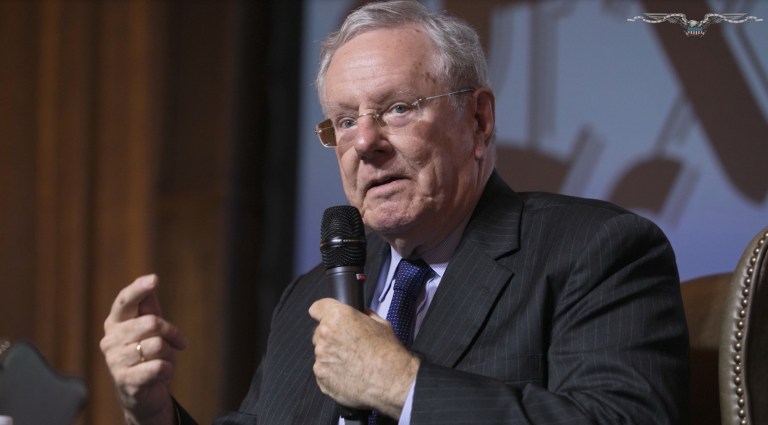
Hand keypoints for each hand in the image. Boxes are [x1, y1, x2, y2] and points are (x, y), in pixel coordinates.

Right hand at [100, 274, 187, 424]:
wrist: (144, 393)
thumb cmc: (149, 355)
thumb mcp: (151, 329)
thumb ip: (148, 307)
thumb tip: (150, 279)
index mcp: (116, 322)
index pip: (124, 301)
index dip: (139, 289)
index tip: (154, 279)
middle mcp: (110, 340)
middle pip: (150, 323)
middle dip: (171, 332)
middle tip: (178, 342)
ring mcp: (114, 360)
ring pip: (157, 346)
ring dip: (169, 354)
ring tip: (162, 360)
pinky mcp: (124, 380)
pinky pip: (158, 366)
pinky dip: (167, 369)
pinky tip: (161, 373)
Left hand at [309, 298, 419, 418]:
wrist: (392, 381)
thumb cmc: (388, 352)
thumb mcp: (381, 324)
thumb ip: (365, 317)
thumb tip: (363, 315)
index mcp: (337, 317)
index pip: (317, 308)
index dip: (323, 313)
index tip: (327, 318)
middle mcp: (325, 336)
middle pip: (319, 332)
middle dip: (330, 337)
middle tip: (348, 345)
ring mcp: (321, 358)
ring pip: (322, 353)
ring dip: (332, 356)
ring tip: (352, 363)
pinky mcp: (321, 378)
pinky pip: (323, 372)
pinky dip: (332, 373)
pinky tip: (349, 375)